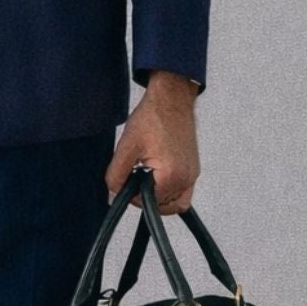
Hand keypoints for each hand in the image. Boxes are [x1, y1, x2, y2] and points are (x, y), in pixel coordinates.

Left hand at [105, 73, 199, 213]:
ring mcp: (193, 175)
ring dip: (158, 196)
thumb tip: (112, 195)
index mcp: (171, 176)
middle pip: (163, 206)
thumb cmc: (152, 117)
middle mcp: (186, 178)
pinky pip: (183, 193)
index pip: (148, 203)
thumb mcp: (126, 147)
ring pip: (174, 203)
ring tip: (145, 176)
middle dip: (145, 197)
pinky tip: (156, 176)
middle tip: (134, 177)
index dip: (132, 196)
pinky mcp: (194, 169)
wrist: (171, 99)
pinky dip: (169, 191)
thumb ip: (116, 175)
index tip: (126, 181)